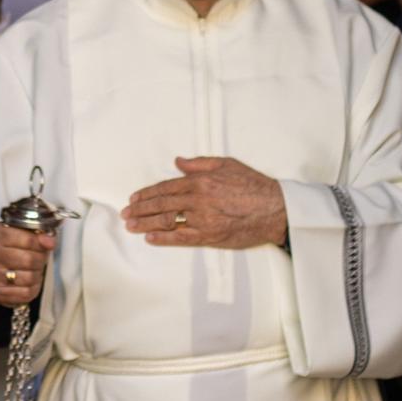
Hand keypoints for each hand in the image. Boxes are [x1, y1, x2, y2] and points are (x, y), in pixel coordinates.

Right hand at [0, 222, 54, 307]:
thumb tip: (49, 241)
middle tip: (39, 258)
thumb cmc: (14, 247)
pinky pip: (26, 293)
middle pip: (28, 260)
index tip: (47, 244)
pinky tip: (28, 282)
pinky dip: (32, 288)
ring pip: (29, 278)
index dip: (41, 244)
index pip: (27, 239)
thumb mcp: (25, 234)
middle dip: (40, 260)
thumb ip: (39, 235)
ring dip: (36, 275)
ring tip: (33, 270)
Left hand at [123, 156, 287, 249]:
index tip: (134, 198)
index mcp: (200, 180)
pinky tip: (150, 238)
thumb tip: (178, 162)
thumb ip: (200, 163)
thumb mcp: (226, 164)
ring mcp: (203, 219)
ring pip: (168, 221)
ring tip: (131, 226)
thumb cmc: (254, 185)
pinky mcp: (210, 236)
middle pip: (162, 204)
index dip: (148, 193)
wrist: (276, 209)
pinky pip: (182, 238)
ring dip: (146, 223)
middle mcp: (198, 199)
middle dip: (141, 209)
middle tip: (125, 213)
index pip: (166, 187)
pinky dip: (164, 238)